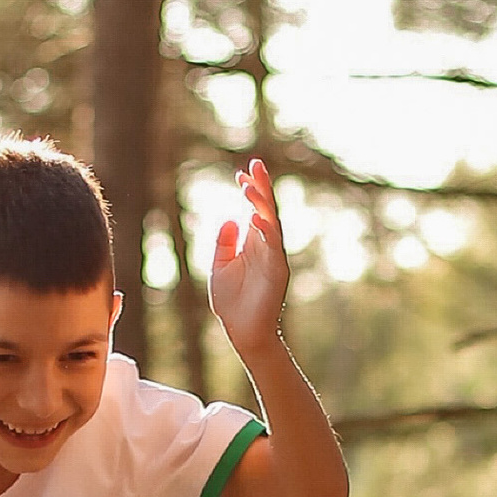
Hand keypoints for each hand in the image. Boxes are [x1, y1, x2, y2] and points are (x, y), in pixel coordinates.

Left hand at [206, 158, 290, 361]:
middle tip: (255, 164)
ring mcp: (273, 256)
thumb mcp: (219, 267)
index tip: (240, 173)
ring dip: (261, 204)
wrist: (242, 331)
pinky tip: (254, 217)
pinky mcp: (277, 270)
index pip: (253, 209)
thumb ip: (224, 243)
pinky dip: (265, 230)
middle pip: (266, 209)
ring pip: (271, 223)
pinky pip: (272, 245)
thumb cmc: (231, 302)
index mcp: (252, 242)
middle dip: (261, 187)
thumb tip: (230, 218)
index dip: (249, 190)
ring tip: (248, 187)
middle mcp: (265, 245)